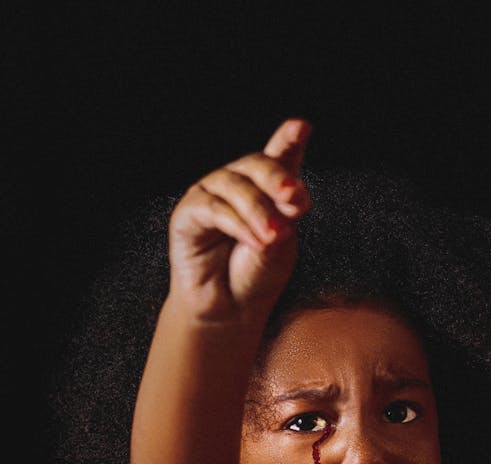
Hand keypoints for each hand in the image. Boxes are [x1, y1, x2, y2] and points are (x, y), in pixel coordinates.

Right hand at [168, 118, 311, 320]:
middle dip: (278, 179)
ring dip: (259, 211)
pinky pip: (214, 209)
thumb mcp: (282, 242)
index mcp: (266, 188)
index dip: (287, 139)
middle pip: (257, 165)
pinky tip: (255, 241)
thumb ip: (285, 215)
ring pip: (236, 187)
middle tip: (293, 197)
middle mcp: (238, 184)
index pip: (279, 156)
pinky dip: (238, 224)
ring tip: (274, 236)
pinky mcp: (189, 215)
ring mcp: (211, 196)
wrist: (231, 309)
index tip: (301, 127)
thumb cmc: (258, 274)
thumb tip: (289, 195)